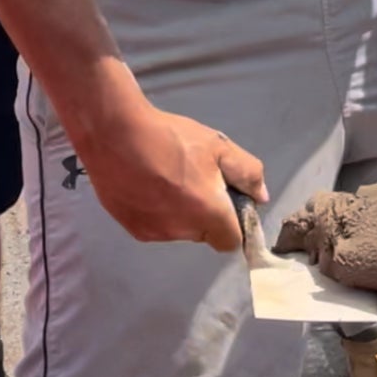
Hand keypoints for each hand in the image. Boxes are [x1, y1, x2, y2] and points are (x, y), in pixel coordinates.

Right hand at [81, 101, 266, 250]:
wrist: (115, 134)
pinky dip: (157, 209)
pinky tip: (149, 180)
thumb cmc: (172, 138)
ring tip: (169, 174)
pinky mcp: (129, 226)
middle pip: (204, 233)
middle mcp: (180, 232)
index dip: (235, 224)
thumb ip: (247, 173)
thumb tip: (260, 197)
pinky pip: (154, 223)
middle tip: (197, 176)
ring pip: (178, 228)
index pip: (231, 242)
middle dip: (206, 212)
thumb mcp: (218, 147)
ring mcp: (152, 232)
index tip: (229, 201)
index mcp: (207, 215)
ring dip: (181, 210)